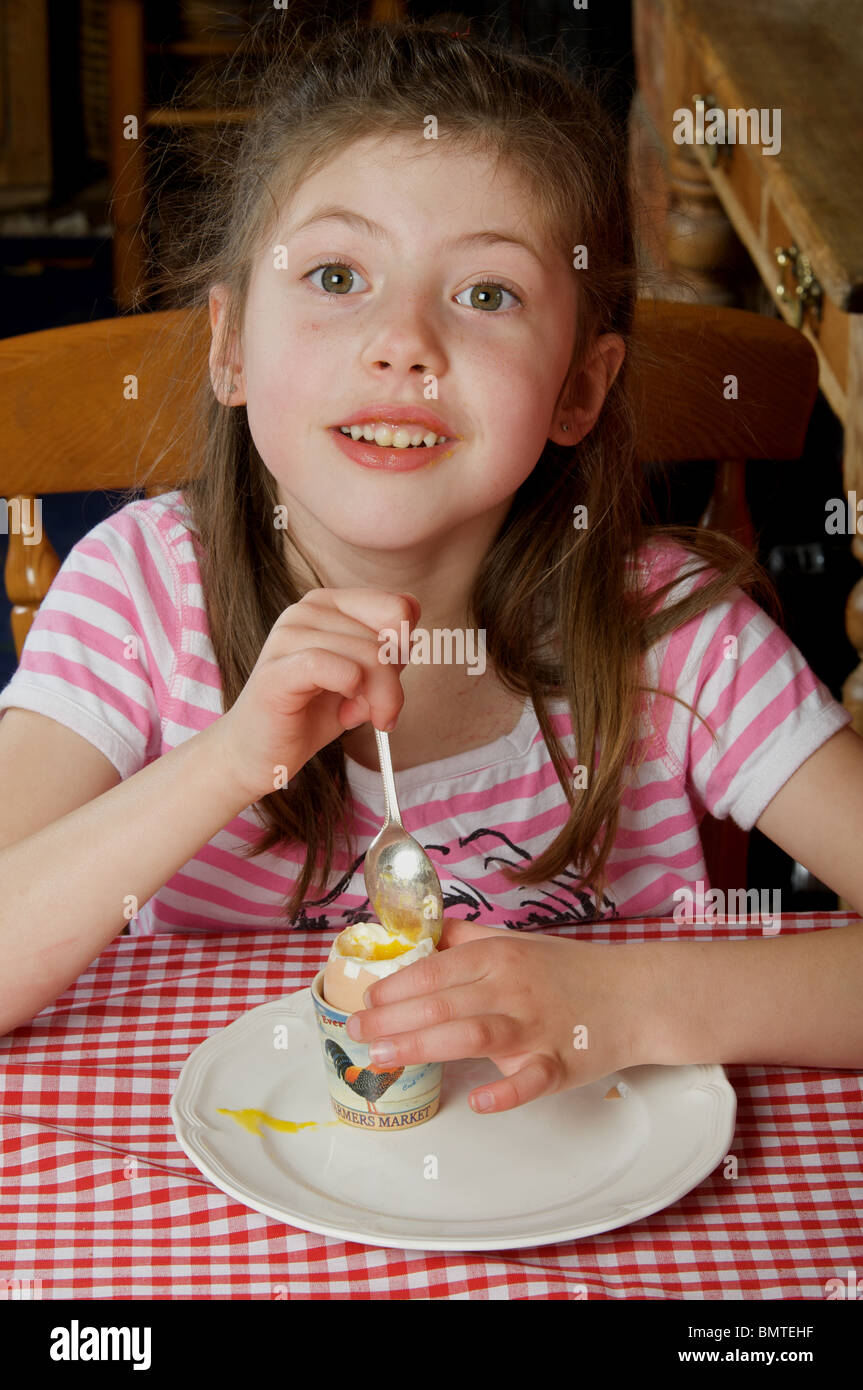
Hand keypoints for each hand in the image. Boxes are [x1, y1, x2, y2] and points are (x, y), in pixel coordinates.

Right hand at [212, 588, 419, 805]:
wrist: (262, 753)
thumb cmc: (312, 713)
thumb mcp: (364, 676)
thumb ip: (388, 644)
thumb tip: (412, 606)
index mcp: (328, 604)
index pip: (396, 607)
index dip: (405, 649)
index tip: (391, 682)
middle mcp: (305, 611)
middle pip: (384, 639)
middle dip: (390, 686)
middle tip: (373, 712)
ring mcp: (286, 637)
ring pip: (365, 655)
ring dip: (374, 699)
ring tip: (352, 716)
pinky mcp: (275, 671)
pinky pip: (330, 667)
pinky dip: (349, 691)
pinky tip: (343, 712)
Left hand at [345, 917, 658, 1114]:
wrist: (635, 994)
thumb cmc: (569, 971)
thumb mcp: (517, 942)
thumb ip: (466, 939)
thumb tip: (418, 932)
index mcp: (500, 956)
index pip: (435, 969)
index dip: (395, 985)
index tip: (364, 999)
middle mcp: (513, 988)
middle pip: (443, 1002)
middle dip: (392, 1017)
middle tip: (355, 1031)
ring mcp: (536, 1027)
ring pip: (472, 1034)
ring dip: (423, 1045)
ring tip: (383, 1056)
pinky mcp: (560, 1064)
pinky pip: (530, 1079)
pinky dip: (505, 1091)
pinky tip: (477, 1100)